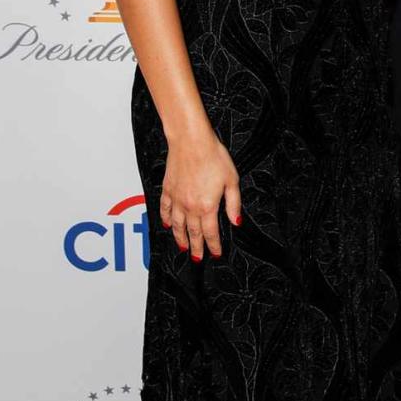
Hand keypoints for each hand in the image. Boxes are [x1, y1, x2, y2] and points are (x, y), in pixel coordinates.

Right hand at [160, 124, 241, 260]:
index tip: (215, 253)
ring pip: (177, 225)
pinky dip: (165, 220)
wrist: (191, 141)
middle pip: (193, 233)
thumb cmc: (212, 156)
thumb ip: (233, 204)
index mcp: (207, 206)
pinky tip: (167, 225)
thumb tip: (236, 221)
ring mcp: (176, 199)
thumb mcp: (232, 181)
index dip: (213, 245)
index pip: (210, 233)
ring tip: (183, 247)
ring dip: (180, 238)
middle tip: (197, 258)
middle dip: (196, 248)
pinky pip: (164, 209)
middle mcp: (189, 206)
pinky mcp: (167, 190)